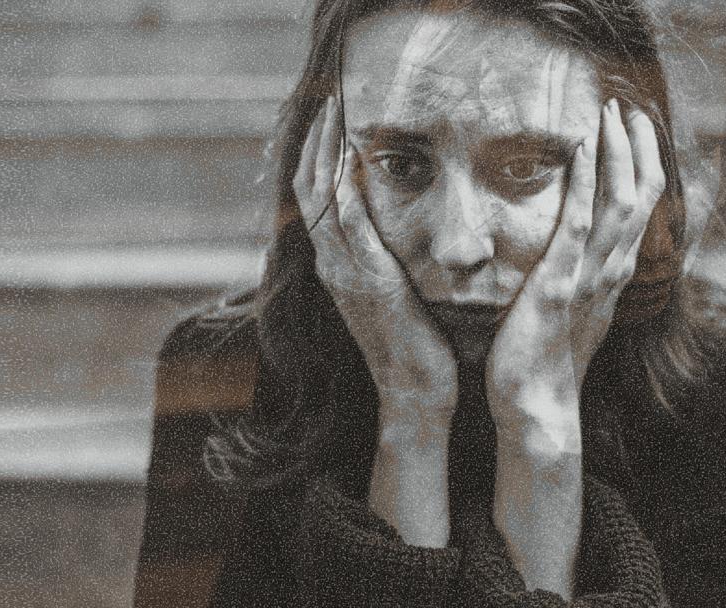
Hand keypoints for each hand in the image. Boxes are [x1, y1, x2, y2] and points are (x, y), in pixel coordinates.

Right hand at [295, 96, 458, 427]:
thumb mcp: (394, 294)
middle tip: (329, 96)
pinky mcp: (369, 280)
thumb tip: (397, 228)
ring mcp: (346, 272)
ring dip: (326, 149)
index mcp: (339, 264)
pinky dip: (343, 185)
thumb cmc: (416, 347)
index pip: (317, 195)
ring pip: (321, 196)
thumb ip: (386, 259)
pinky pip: (347, 223)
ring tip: (336, 108)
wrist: (416, 395)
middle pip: (309, 186)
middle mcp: (334, 264)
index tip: (332, 115)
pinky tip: (351, 155)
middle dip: (317, 138)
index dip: (319, 153)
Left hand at [487, 99, 666, 421]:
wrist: (537, 404)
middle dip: (638, 148)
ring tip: (612, 114)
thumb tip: (579, 259)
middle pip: (641, 196)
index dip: (643, 166)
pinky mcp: (558, 284)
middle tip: (629, 108)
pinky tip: (580, 149)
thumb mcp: (573, 312)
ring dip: (618, 153)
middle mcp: (611, 271)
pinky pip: (576, 223)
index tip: (635, 130)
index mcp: (613, 275)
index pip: (641, 209)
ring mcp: (588, 277)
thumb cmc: (546, 361)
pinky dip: (583, 182)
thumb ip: (581, 280)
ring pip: (620, 202)